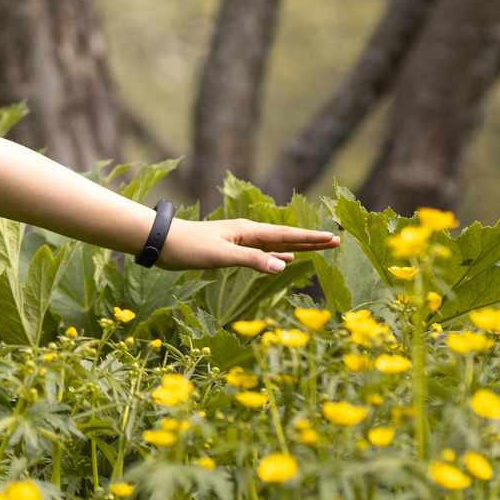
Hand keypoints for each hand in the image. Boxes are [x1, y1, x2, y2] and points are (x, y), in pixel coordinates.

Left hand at [160, 218, 339, 274]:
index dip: (311, 238)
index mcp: (248, 231)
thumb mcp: (222, 255)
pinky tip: (285, 260)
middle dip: (311, 240)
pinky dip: (278, 256)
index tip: (333, 238)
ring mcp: (240, 241)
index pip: (286, 235)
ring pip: (276, 244)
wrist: (163, 243)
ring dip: (297, 247)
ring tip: (318, 247)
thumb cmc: (189, 247)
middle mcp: (247, 233)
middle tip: (336, 241)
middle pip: (286, 237)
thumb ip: (252, 260)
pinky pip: (263, 252)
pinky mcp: (231, 250)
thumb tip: (283, 268)